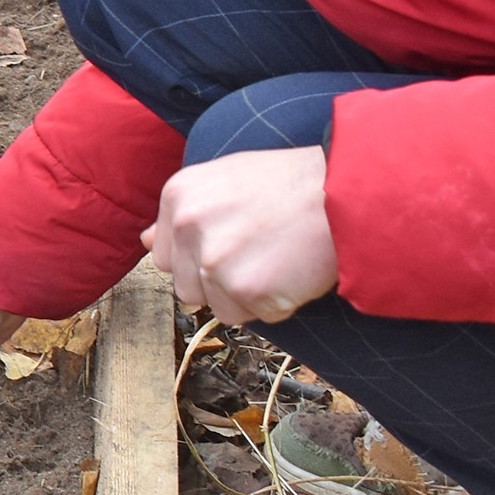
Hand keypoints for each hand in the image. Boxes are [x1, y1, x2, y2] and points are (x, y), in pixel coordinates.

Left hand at [145, 146, 339, 324]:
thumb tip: (146, 242)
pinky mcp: (246, 289)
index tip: (233, 246)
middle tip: (262, 254)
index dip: (200, 259)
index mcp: (179, 196)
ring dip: (248, 296)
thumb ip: (185, 211)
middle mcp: (188, 226)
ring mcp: (214, 260)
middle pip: (187, 288)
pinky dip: (277, 304)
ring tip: (280, 261)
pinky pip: (255, 316)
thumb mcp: (227, 178)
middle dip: (221, 282)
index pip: (165, 257)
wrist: (348, 189)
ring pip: (218, 307)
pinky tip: (295, 272)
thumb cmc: (295, 183)